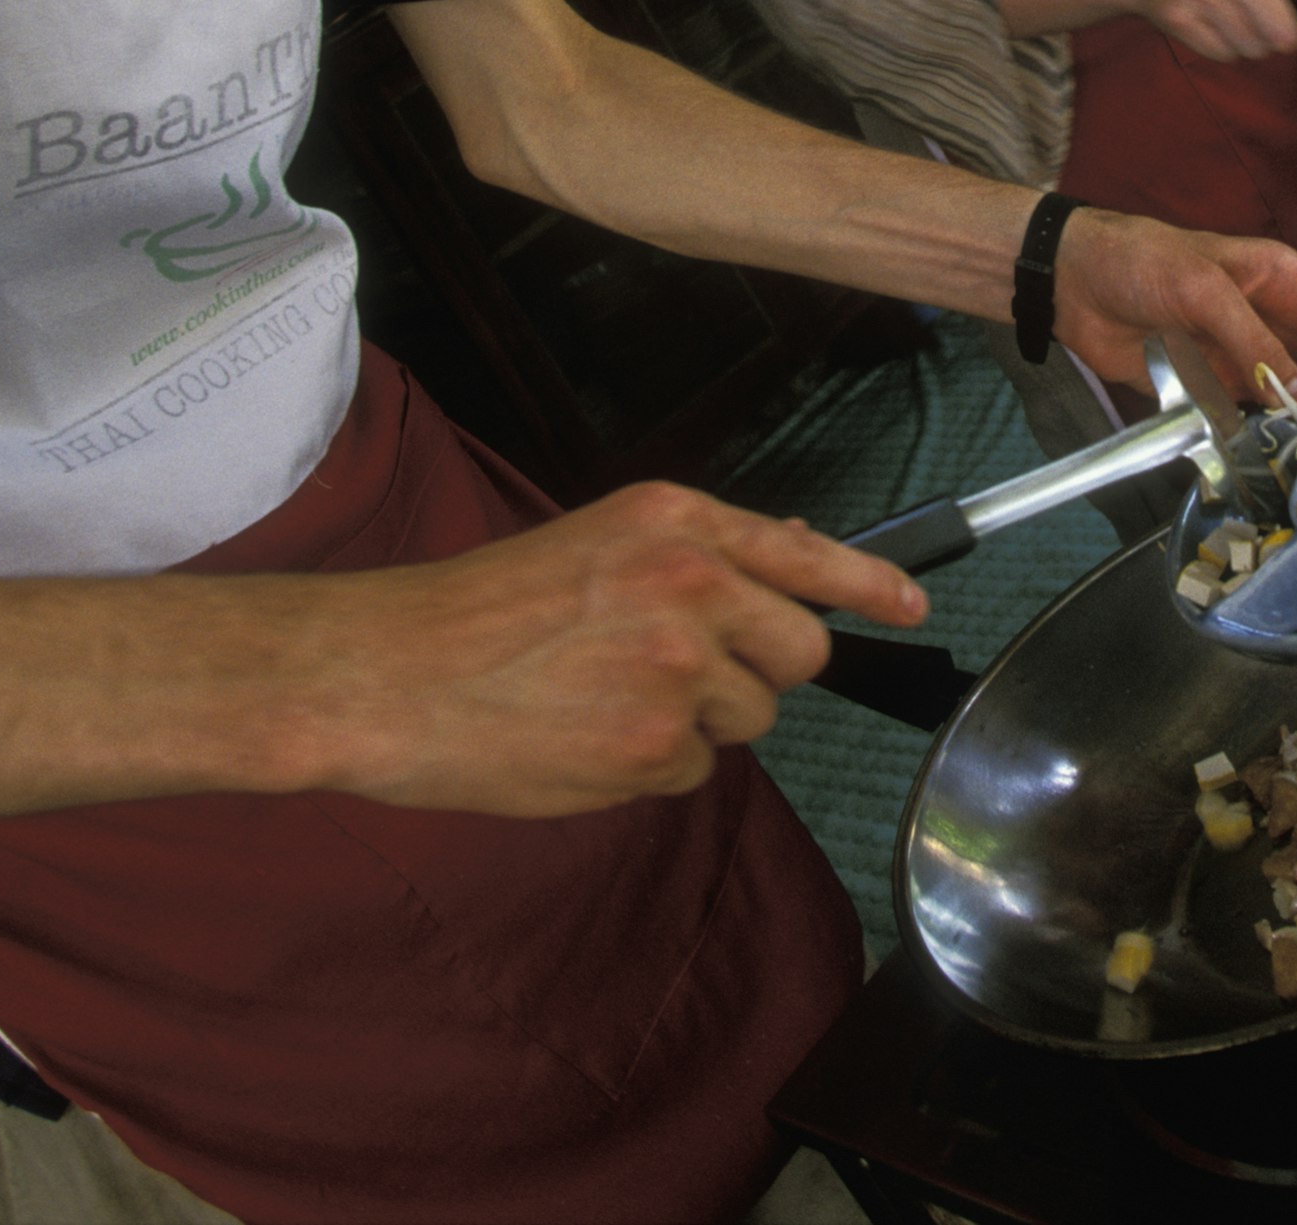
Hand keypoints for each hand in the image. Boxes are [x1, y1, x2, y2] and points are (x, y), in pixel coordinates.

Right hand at [341, 484, 927, 817]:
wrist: (384, 672)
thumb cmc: (475, 612)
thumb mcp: (597, 542)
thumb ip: (696, 555)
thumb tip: (794, 557)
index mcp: (674, 522)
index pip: (808, 556)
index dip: (872, 586)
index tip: (913, 607)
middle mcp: (691, 586)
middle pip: (798, 652)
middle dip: (756, 673)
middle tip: (674, 674)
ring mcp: (678, 672)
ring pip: (749, 720)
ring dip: (696, 724)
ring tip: (601, 700)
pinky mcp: (653, 750)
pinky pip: (693, 774)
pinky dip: (648, 770)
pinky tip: (581, 740)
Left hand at [1051, 208, 1296, 410]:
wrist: (1073, 283)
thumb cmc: (1140, 261)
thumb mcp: (1204, 290)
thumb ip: (1251, 339)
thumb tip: (1295, 388)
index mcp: (1279, 277)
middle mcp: (1267, 318)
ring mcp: (1239, 355)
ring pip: (1286, 393)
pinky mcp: (1210, 386)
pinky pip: (1245, 414)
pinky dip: (1258, 431)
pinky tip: (1275, 451)